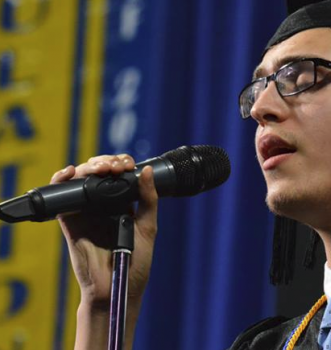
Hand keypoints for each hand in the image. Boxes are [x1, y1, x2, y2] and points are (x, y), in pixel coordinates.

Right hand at [51, 154, 157, 310]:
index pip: (118, 174)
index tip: (128, 165)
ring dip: (88, 166)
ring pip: (81, 179)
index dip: (121, 163)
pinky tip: (69, 173)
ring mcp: (86, 211)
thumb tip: (148, 170)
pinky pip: (62, 197)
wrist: (116, 288)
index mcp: (122, 203)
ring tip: (101, 169)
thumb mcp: (148, 227)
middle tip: (116, 167)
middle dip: (106, 162)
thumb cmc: (135, 262)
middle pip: (98, 172)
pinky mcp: (70, 221)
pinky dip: (61, 181)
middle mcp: (103, 204)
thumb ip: (149, 199)